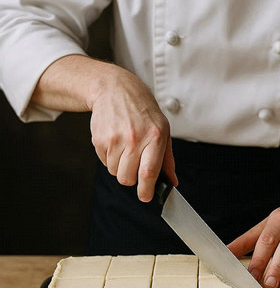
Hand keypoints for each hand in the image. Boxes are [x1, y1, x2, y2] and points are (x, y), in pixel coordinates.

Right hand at [89, 66, 177, 201]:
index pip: (149, 172)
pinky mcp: (99, 139)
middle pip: (128, 178)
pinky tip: (116, 142)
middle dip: (131, 179)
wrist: (116, 90)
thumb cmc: (144, 112)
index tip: (146, 197)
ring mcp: (115, 139)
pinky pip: (104, 163)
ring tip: (126, 149)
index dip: (146, 190)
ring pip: (115, 172)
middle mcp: (134, 138)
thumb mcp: (163, 130)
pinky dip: (110, 158)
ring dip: (120, 167)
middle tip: (135, 166)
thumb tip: (171, 181)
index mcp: (155, 136)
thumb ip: (167, 159)